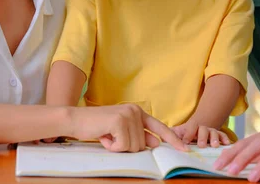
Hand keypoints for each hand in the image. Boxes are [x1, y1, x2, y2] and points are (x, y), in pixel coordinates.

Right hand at [67, 104, 187, 152]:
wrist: (76, 119)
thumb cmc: (98, 126)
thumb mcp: (121, 129)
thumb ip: (138, 134)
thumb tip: (154, 143)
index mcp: (138, 112)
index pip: (159, 127)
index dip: (172, 139)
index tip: (184, 149)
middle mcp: (135, 111)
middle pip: (143, 144)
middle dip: (126, 146)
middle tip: (111, 137)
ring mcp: (128, 115)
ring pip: (134, 147)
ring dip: (118, 146)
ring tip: (107, 135)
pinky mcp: (119, 121)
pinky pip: (123, 146)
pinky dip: (112, 146)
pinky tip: (104, 136)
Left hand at [173, 120, 231, 147]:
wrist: (200, 126)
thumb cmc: (187, 132)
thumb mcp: (179, 132)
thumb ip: (171, 134)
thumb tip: (161, 138)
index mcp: (193, 126)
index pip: (191, 127)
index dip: (189, 133)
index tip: (186, 141)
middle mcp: (203, 128)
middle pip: (203, 130)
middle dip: (202, 137)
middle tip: (201, 145)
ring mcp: (211, 131)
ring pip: (214, 132)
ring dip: (214, 138)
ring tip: (214, 145)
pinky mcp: (219, 136)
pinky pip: (223, 135)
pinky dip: (225, 139)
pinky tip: (227, 143)